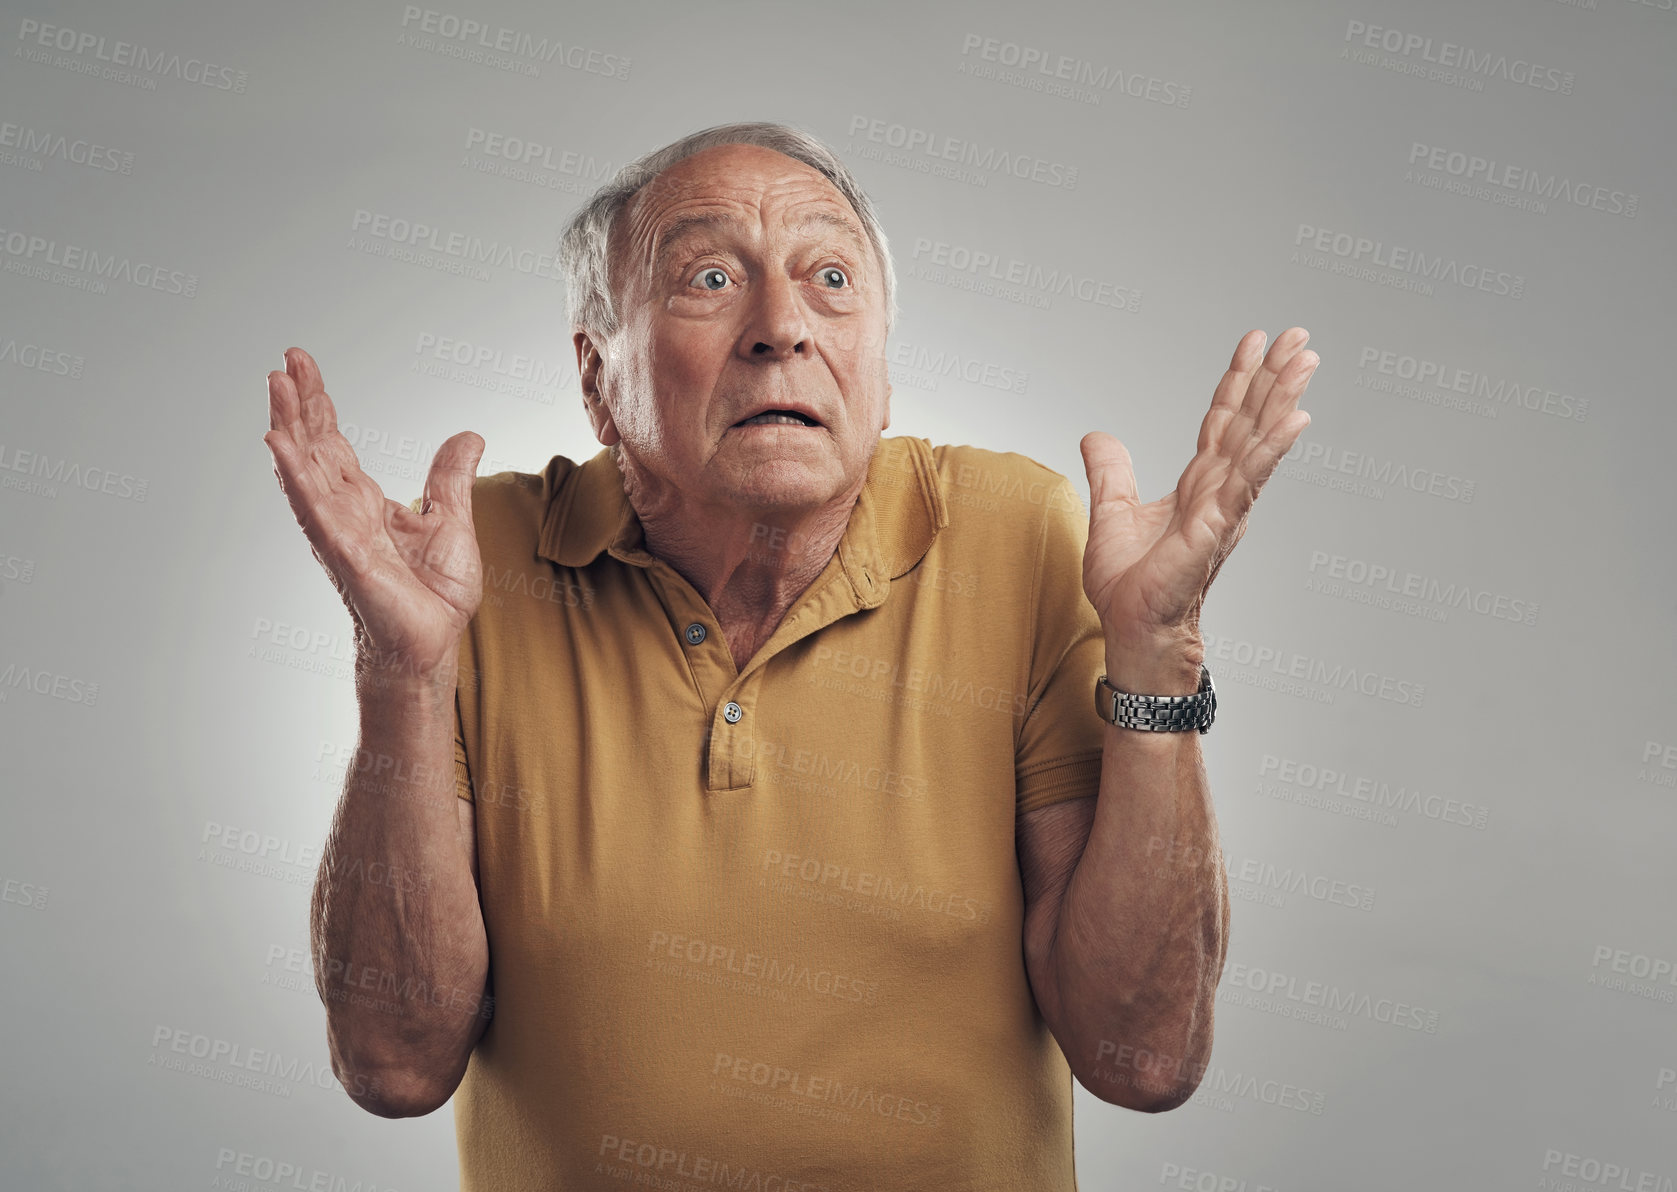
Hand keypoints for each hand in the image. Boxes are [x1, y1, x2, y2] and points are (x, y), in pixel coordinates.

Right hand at [264, 346, 484, 674]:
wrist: (433, 643)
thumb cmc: (434, 595)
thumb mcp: (452, 520)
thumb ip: (450, 478)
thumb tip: (468, 436)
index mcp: (362, 501)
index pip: (331, 442)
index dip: (316, 404)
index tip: (300, 364)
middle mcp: (341, 511)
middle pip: (311, 446)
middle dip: (296, 402)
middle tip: (284, 360)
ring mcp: (337, 530)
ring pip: (304, 469)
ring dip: (287, 426)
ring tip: (274, 386)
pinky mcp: (344, 551)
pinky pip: (314, 507)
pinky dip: (295, 474)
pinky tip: (278, 444)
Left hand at [1079, 327, 1316, 653]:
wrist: (1133, 629)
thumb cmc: (1130, 588)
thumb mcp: (1110, 513)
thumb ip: (1111, 473)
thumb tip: (1098, 436)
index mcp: (1198, 485)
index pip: (1223, 421)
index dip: (1238, 381)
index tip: (1256, 343)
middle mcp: (1219, 491)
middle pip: (1251, 422)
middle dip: (1274, 377)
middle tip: (1300, 337)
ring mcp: (1224, 508)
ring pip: (1258, 442)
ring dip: (1283, 399)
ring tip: (1306, 361)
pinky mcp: (1218, 526)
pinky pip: (1248, 480)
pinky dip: (1271, 448)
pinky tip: (1294, 419)